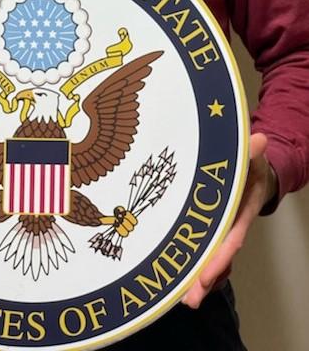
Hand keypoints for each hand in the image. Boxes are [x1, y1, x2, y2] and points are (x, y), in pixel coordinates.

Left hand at [182, 132, 276, 308]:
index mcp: (241, 208)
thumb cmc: (248, 161)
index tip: (208, 275)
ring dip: (198, 277)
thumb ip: (251, 151)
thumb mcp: (249, 155)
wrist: (251, 165)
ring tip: (183, 299)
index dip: (221, 255)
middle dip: (205, 277)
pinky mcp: (209, 225)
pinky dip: (194, 263)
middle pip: (219, 254)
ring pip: (210, 255)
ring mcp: (221, 226)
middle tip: (190, 300)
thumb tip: (259, 140)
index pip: (232, 235)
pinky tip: (181, 281)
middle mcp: (231, 222)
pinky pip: (203, 246)